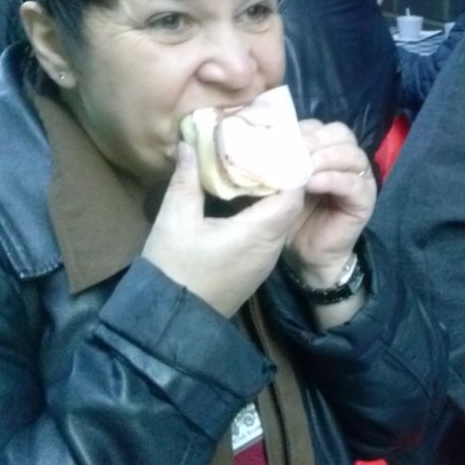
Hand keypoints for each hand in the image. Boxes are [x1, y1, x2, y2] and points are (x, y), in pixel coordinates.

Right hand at [141, 140, 307, 317]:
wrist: (171, 321)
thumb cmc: (174, 270)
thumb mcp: (175, 220)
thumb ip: (187, 180)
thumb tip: (190, 143)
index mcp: (259, 232)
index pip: (293, 192)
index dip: (289, 166)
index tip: (275, 143)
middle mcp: (270, 245)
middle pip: (290, 201)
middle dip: (281, 173)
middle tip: (264, 146)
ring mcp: (264, 258)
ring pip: (280, 215)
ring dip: (272, 190)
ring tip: (255, 162)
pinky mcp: (254, 265)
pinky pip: (269, 229)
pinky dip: (263, 208)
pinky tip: (244, 192)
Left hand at [279, 119, 376, 288]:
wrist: (305, 256)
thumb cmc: (289, 217)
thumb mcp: (280, 184)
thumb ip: (278, 163)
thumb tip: (258, 144)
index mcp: (326, 151)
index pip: (320, 126)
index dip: (301, 130)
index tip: (279, 143)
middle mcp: (346, 160)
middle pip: (340, 133)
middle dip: (315, 140)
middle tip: (293, 153)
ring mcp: (359, 178)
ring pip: (351, 153)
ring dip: (324, 158)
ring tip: (302, 170)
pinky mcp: (365, 199)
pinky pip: (353, 182)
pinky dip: (332, 179)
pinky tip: (312, 184)